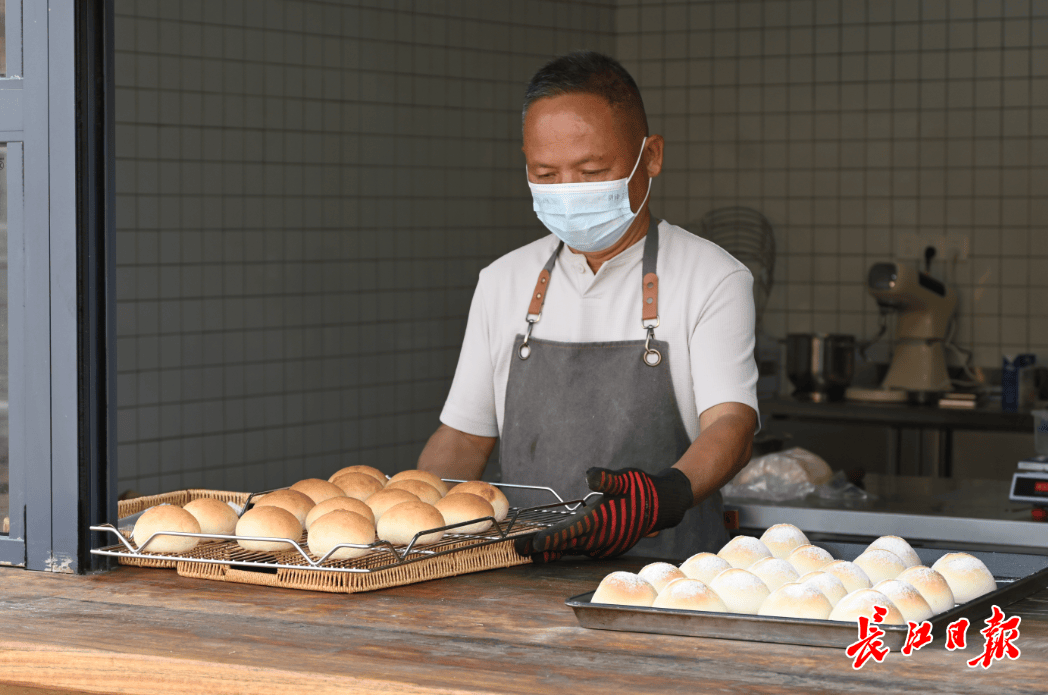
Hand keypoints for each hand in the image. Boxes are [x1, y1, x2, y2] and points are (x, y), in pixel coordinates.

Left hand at [515, 467, 692, 561]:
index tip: (530, 544)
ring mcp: (605, 544)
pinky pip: (582, 550)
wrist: (661, 505)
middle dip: (541, 549)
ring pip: (572, 550)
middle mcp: (600, 537)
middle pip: (564, 546)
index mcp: (600, 521)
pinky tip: (556, 548)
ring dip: (553, 551)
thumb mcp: (624, 478)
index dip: (548, 539)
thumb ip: (607, 478)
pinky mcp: (607, 546)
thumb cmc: (640, 489)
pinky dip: (566, 549)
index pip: (568, 533)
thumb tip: (590, 475)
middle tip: (517, 550)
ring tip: (531, 552)